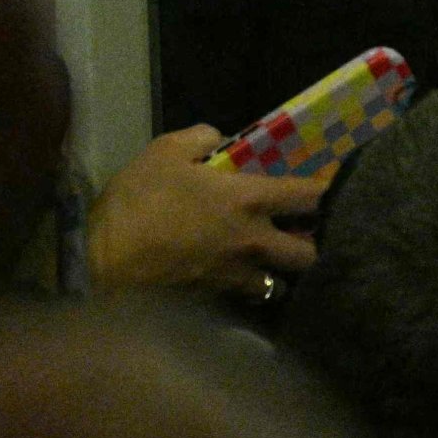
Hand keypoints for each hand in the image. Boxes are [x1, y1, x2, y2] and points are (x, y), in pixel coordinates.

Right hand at [84, 125, 326, 299]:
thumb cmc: (136, 203)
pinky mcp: (219, 300)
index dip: (330, 191)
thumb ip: (199, 138)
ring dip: (281, 271)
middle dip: (314, 244)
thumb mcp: (162, 153)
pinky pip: (249, 297)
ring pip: (283, 282)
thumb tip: (218, 137)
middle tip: (304, 233)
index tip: (334, 187)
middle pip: (311, 253)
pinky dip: (251, 289)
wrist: (104, 263)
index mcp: (248, 200)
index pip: (311, 196)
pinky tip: (239, 278)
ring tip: (271, 260)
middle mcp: (255, 242)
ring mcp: (238, 275)